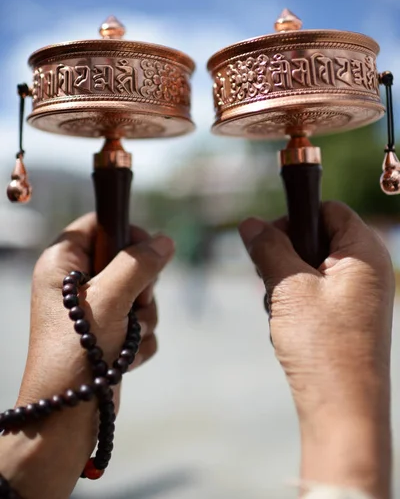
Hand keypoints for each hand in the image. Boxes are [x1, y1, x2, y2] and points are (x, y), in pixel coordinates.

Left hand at [0, 213, 174, 498]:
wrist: (67, 417)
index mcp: (63, 263)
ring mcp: (94, 310)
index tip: (146, 252)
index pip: (100, 223)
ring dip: (142, 318)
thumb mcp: (109, 299)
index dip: (126, 232)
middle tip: (131, 305)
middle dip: (141, 288)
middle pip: (127, 260)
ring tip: (123, 339)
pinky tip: (122, 358)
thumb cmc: (77, 351)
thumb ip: (138, 264)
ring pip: (140, 294)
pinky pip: (141, 323)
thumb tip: (166, 241)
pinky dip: (139, 340)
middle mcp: (76, 283)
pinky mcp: (108, 334)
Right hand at [239, 202, 393, 497]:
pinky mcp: (348, 316)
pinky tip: (287, 326)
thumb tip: (249, 223)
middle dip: (285, 255)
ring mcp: (359, 294)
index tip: (270, 240)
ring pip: (310, 266)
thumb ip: (268, 248)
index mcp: (364, 252)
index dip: (295, 217)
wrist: (341, 411)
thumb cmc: (322, 346)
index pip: (328, 209)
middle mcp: (368, 269)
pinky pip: (315, 292)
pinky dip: (295, 302)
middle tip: (272, 281)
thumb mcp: (288, 289)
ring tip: (281, 310)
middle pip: (317, 237)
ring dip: (286, 282)